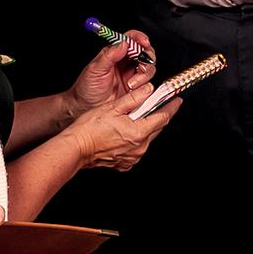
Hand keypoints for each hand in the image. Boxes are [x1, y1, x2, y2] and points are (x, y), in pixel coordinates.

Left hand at [65, 30, 158, 116]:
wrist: (85, 108)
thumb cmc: (86, 88)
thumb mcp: (95, 69)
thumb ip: (110, 55)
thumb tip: (123, 43)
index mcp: (114, 53)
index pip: (130, 39)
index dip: (139, 38)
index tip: (144, 42)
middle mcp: (125, 63)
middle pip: (144, 52)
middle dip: (146, 57)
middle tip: (142, 65)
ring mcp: (131, 76)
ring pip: (148, 68)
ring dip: (143, 74)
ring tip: (131, 84)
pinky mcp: (136, 89)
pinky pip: (147, 83)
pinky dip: (144, 85)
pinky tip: (133, 89)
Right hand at [69, 84, 183, 171]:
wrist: (76, 148)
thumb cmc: (90, 128)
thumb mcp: (113, 107)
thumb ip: (134, 98)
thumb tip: (149, 90)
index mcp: (138, 132)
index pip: (163, 118)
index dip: (171, 107)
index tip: (176, 101)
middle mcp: (139, 147)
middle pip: (156, 129)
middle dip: (159, 116)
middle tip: (158, 106)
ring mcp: (132, 157)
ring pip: (146, 139)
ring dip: (145, 128)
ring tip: (135, 119)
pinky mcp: (125, 163)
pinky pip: (136, 150)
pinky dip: (135, 141)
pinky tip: (125, 134)